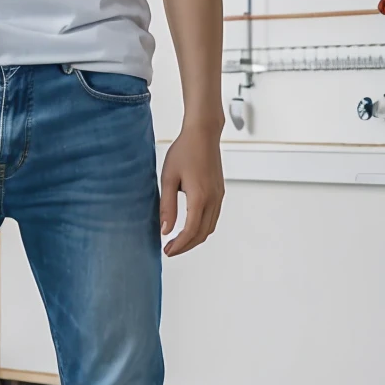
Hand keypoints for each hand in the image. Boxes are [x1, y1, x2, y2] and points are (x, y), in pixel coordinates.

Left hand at [159, 123, 223, 256]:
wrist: (203, 134)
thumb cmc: (185, 151)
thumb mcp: (168, 178)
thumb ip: (167, 206)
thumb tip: (165, 230)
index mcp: (200, 197)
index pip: (191, 231)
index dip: (179, 245)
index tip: (167, 250)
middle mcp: (213, 199)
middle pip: (202, 234)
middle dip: (186, 246)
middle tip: (170, 250)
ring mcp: (219, 196)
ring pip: (209, 228)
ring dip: (194, 238)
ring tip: (178, 242)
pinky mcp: (219, 192)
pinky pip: (213, 218)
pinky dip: (202, 228)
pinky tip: (189, 227)